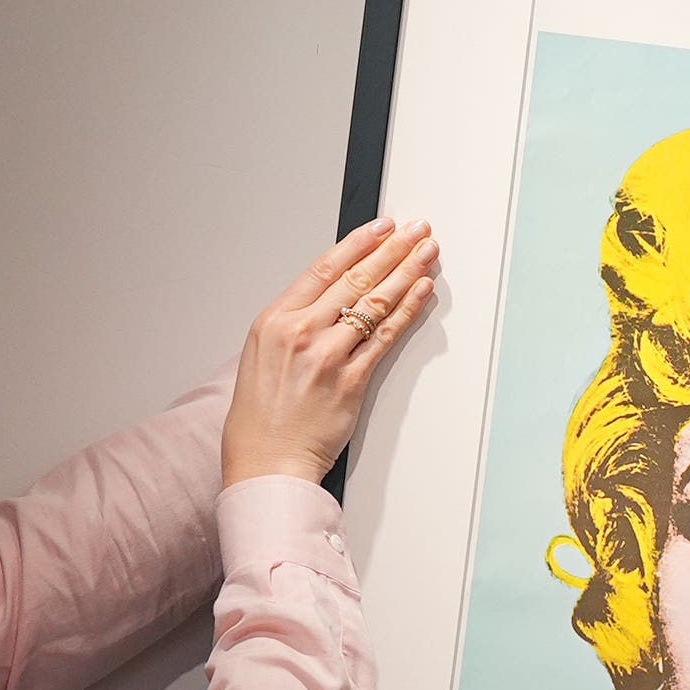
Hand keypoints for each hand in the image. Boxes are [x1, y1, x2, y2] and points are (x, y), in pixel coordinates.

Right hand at [223, 218, 440, 484]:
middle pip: (356, 279)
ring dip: (407, 271)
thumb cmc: (262, 416)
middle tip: (415, 230)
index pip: (324, 268)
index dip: (358, 243)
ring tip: (427, 252)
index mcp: (274, 320)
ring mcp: (328, 356)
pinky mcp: (352, 381)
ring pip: (375, 302)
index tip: (381, 227)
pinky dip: (408, 310)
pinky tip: (422, 291)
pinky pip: (386, 337)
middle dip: (392, 249)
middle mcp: (301, 332)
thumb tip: (332, 294)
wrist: (267, 462)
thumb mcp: (262, 354)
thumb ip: (294, 321)